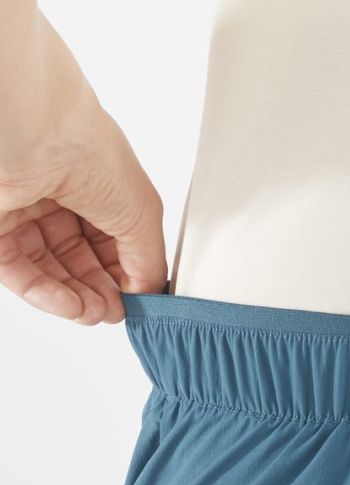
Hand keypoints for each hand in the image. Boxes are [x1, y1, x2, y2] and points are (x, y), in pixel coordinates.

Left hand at [0, 13, 165, 323]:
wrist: (27, 123)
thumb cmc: (84, 146)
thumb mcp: (142, 212)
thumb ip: (149, 260)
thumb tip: (148, 292)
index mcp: (98, 184)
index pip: (114, 240)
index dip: (128, 273)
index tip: (141, 299)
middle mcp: (59, 194)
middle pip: (82, 258)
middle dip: (102, 290)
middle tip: (117, 313)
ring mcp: (23, 210)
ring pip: (50, 269)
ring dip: (77, 298)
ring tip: (96, 314)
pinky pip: (19, 271)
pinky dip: (47, 295)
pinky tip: (72, 307)